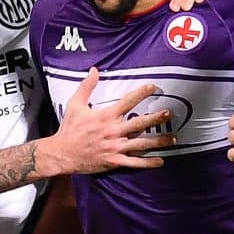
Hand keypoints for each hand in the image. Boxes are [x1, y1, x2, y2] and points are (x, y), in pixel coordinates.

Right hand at [45, 67, 176, 174]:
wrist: (62, 153)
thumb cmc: (69, 129)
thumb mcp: (75, 104)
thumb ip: (86, 86)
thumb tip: (94, 70)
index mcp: (105, 116)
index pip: (127, 101)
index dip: (141, 93)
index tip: (153, 87)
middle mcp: (113, 131)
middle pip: (139, 123)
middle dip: (155, 118)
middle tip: (168, 114)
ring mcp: (114, 147)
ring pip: (141, 144)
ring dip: (157, 141)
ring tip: (172, 139)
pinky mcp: (114, 161)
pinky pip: (134, 163)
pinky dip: (147, 163)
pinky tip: (160, 161)